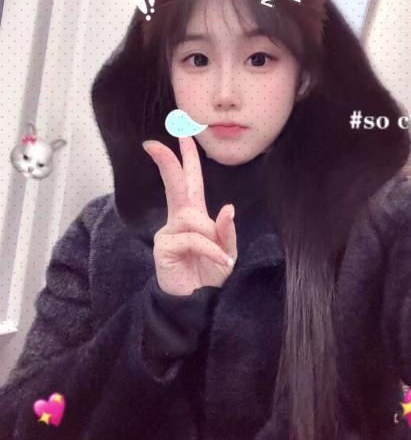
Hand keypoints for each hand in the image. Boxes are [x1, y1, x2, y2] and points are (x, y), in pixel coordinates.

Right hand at [143, 136, 236, 295]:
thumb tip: (226, 208)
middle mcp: (179, 220)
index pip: (190, 182)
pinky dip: (209, 248)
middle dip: (169, 162)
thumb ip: (227, 232)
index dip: (187, 159)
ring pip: (194, 219)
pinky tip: (219, 261)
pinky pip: (192, 237)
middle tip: (155, 143)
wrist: (197, 304)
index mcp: (194, 216)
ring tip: (220, 258)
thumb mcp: (226, 253)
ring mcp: (168, 232)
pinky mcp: (164, 246)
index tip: (181, 135)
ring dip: (212, 238)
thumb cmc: (209, 276)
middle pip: (175, 185)